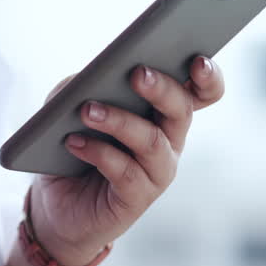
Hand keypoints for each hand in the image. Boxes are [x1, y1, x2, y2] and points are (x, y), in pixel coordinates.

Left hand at [29, 56, 225, 265]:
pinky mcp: (137, 198)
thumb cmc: (72, 146)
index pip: (200, 92)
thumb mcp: (67, 109)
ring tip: (87, 110)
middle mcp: (168, 141)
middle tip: (136, 73)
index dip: (208, 77)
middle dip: (161, 88)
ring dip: (118, 121)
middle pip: (181, 109)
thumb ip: (78, 86)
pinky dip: (98, 153)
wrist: (57, 206)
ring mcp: (156, 172)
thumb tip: (86, 78)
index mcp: (161, 113)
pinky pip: (125, 171)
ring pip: (151, 140)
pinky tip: (74, 142)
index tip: (198, 59)